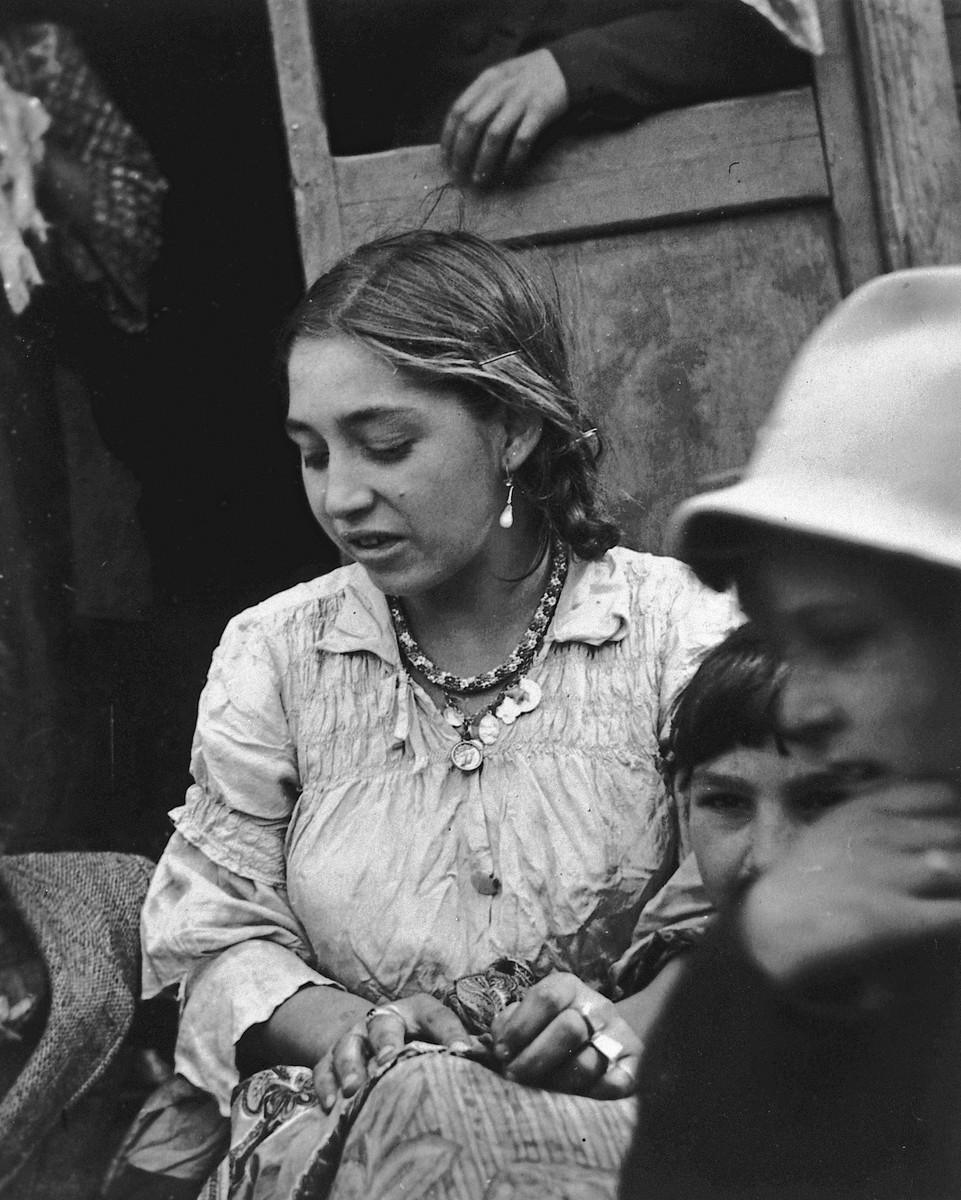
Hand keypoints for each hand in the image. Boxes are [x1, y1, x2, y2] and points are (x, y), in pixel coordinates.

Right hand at [313, 993, 477, 1110]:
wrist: (371, 1033)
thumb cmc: (418, 1039)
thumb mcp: (440, 1035)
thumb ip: (466, 1046)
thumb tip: (500, 1061)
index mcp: (419, 1011)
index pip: (438, 1016)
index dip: (451, 1033)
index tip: (464, 1054)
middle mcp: (384, 1019)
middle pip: (383, 1024)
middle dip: (386, 1041)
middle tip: (390, 1059)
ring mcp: (354, 1038)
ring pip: (347, 1045)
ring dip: (351, 1065)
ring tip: (356, 1088)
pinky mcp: (329, 1059)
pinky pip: (322, 1069)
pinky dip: (325, 1085)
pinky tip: (332, 1104)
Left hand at [440, 49, 568, 185]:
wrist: (565, 66)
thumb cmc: (527, 78)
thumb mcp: (499, 78)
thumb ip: (481, 98)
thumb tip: (459, 132)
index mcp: (487, 80)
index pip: (459, 110)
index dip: (448, 136)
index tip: (446, 158)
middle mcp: (501, 89)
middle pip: (472, 124)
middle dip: (461, 152)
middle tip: (458, 174)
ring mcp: (521, 100)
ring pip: (494, 135)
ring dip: (484, 160)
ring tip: (479, 179)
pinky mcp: (540, 111)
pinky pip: (522, 141)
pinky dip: (513, 160)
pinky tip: (508, 174)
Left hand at [490, 972, 640, 1097]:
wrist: (600, 1038)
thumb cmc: (547, 1031)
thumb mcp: (527, 1017)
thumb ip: (507, 1027)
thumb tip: (492, 1047)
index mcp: (568, 987)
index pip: (546, 998)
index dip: (520, 1027)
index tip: (502, 1052)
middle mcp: (596, 1007)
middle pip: (568, 1029)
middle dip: (534, 1058)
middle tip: (515, 1076)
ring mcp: (618, 1035)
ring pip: (587, 1063)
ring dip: (557, 1082)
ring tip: (540, 1089)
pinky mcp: (633, 1066)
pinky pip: (615, 1085)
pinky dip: (593, 1095)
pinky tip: (574, 1098)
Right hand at [742, 779, 960, 989]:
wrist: (768, 927)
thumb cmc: (798, 882)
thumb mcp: (831, 830)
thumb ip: (871, 816)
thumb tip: (915, 814)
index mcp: (865, 810)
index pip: (935, 793)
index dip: (953, 809)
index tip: (951, 824)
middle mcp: (882, 834)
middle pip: (955, 829)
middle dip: (959, 844)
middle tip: (953, 865)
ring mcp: (891, 875)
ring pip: (959, 865)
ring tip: (954, 888)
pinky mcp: (898, 918)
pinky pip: (957, 914)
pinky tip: (956, 918)